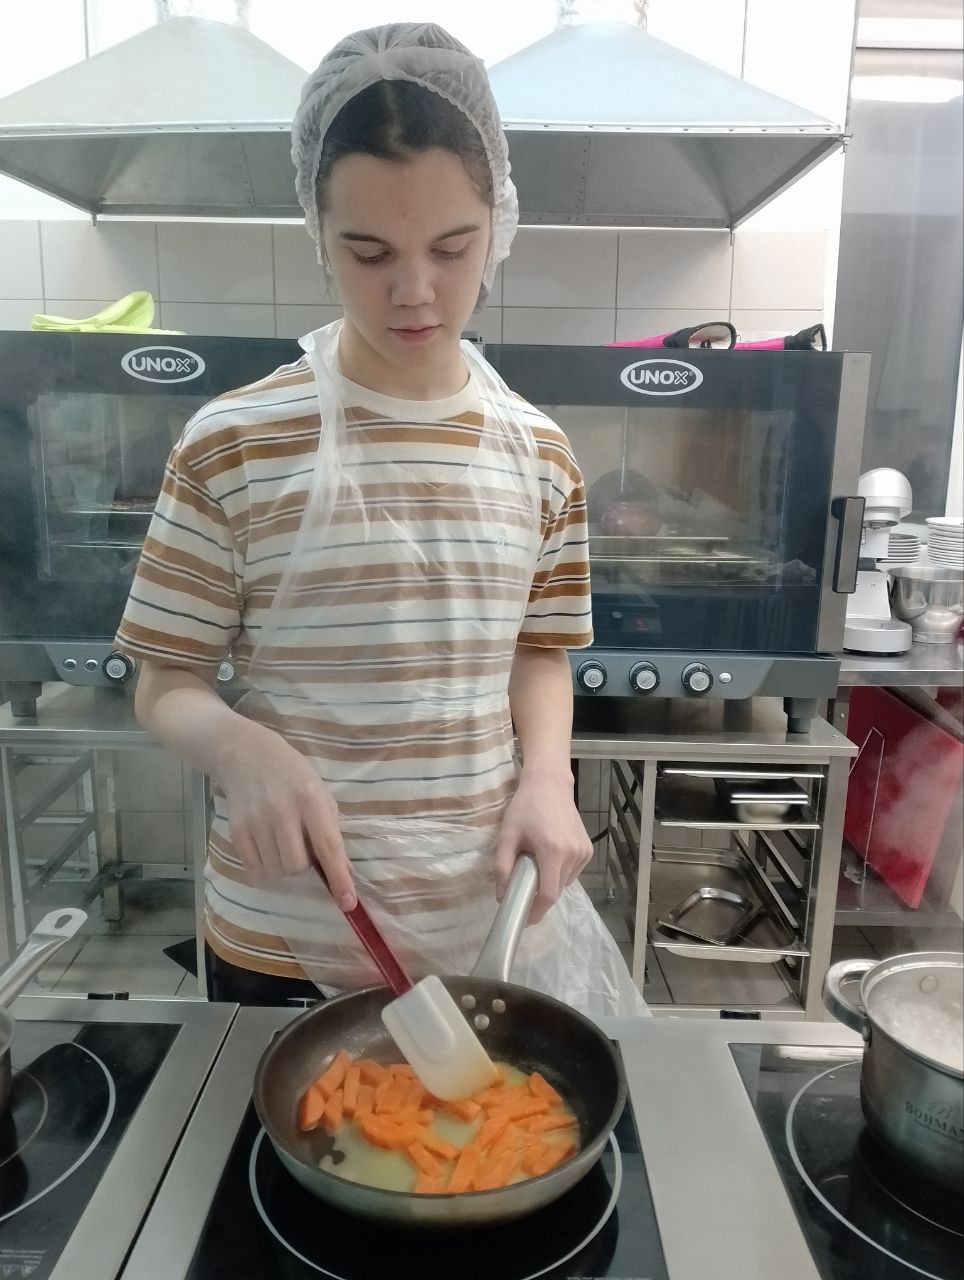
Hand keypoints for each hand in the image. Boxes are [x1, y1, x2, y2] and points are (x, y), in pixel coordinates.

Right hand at [215, 722, 355, 908]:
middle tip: (301, 847)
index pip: (328, 846)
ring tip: (282, 844)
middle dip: (303, 866)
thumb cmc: (291, 774)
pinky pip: (254, 870)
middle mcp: (282, 811)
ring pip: (276, 871)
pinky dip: (265, 868)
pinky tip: (267, 848)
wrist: (245, 754)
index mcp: (310, 799)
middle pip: (297, 866)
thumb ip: (331, 830)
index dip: (339, 878)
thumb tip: (344, 872)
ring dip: (284, 867)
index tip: (348, 903)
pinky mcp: (236, 830)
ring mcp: (256, 821)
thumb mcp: (319, 792)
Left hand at [493, 770, 593, 923]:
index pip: (548, 895)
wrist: (550, 784)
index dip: (536, 912)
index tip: (524, 920)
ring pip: (564, 882)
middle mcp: (573, 855)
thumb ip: (502, 866)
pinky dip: (559, 872)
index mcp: (553, 852)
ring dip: (549, 882)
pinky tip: (549, 857)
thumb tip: (501, 895)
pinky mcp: (588, 849)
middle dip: (539, 896)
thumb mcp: (507, 835)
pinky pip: (572, 872)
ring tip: (535, 865)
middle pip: (556, 890)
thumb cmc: (525, 807)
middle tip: (523, 887)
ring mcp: (583, 852)